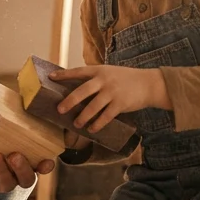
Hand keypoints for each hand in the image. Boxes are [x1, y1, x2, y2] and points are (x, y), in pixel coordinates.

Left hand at [52, 65, 169, 134]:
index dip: (64, 75)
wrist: (148, 83)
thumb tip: (75, 89)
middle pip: (82, 91)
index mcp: (99, 71)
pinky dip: (97, 124)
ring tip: (76, 123)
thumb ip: (95, 78)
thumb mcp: (109, 72)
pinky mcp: (120, 104)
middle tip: (60, 109)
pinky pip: (106, 116)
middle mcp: (104, 80)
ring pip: (93, 107)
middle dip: (69, 101)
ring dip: (83, 117)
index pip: (78, 72)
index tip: (50, 78)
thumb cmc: (125, 79)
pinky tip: (92, 129)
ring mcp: (112, 92)